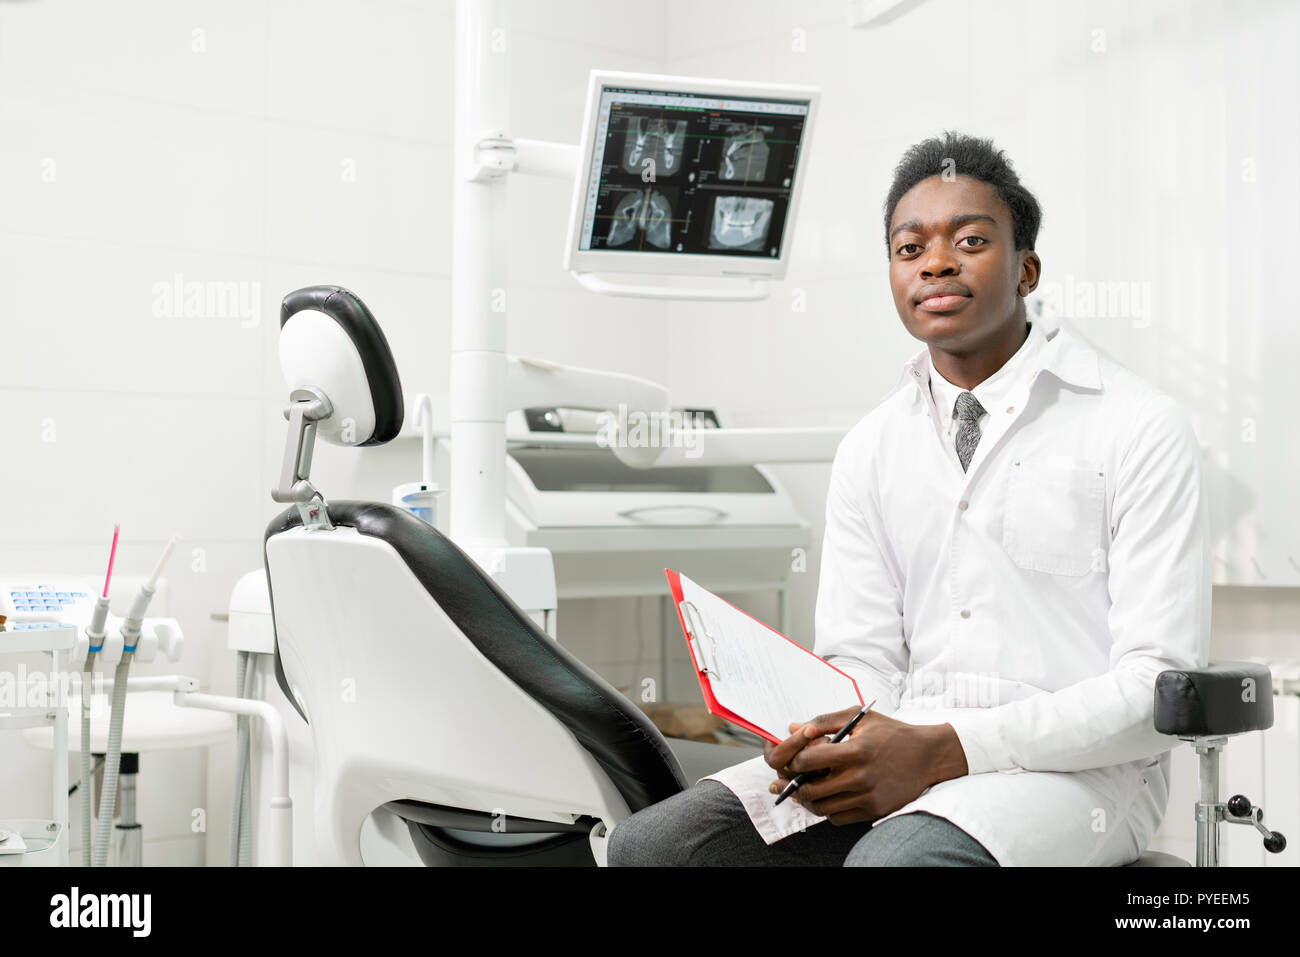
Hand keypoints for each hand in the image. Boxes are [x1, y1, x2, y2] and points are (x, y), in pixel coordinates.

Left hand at [764, 706, 968, 825]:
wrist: (928, 756)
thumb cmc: (891, 733)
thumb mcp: (859, 717)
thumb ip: (824, 721)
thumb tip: (793, 728)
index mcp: (856, 750)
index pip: (809, 760)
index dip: (793, 760)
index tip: (794, 758)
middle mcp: (862, 776)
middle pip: (811, 790)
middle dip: (795, 784)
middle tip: (792, 778)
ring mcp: (868, 797)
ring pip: (822, 807)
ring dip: (809, 799)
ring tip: (808, 786)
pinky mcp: (874, 811)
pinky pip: (838, 818)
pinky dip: (827, 809)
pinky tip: (829, 795)